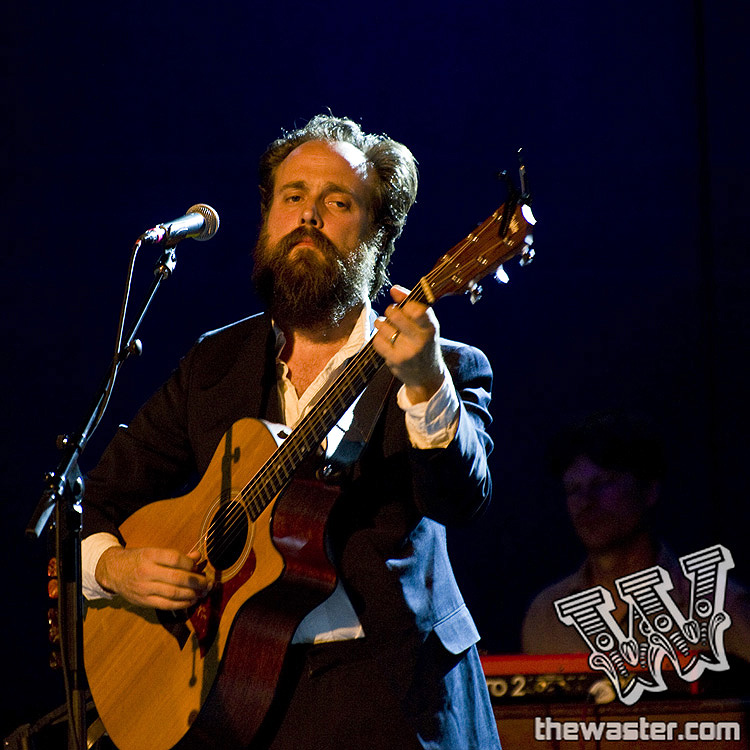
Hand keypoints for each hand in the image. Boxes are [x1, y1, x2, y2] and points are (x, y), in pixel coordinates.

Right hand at [95, 546, 210, 609]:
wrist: (113, 571)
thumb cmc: (138, 559)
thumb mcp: (154, 552)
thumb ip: (176, 556)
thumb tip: (198, 557)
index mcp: (149, 555)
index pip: (175, 559)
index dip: (190, 564)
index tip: (197, 566)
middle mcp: (146, 572)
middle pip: (177, 578)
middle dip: (197, 581)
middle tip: (208, 582)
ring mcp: (144, 588)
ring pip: (174, 593)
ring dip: (192, 594)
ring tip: (203, 592)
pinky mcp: (144, 602)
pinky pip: (166, 605)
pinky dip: (182, 604)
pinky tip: (191, 600)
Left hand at [372, 285, 444, 403]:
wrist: (427, 376)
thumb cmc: (424, 344)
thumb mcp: (426, 325)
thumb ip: (412, 305)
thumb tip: (394, 288)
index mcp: (431, 326)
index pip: (416, 308)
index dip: (405, 301)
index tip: (404, 304)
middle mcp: (420, 339)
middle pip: (395, 314)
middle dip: (390, 311)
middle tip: (393, 315)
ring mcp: (407, 351)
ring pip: (383, 326)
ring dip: (382, 323)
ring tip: (387, 327)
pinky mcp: (395, 360)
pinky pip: (377, 340)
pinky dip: (378, 338)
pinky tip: (385, 340)